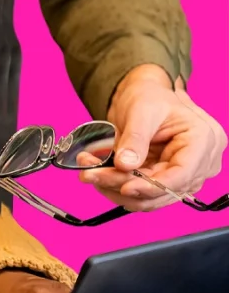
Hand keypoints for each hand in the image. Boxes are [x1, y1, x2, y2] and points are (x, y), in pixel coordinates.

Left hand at [86, 66, 226, 210]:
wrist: (143, 96)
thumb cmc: (150, 96)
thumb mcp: (141, 111)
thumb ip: (135, 138)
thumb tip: (125, 164)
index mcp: (202, 140)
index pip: (183, 175)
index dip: (153, 186)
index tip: (125, 187)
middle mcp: (199, 162)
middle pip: (163, 189)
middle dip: (123, 184)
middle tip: (90, 174)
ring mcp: (183, 174)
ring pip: (151, 196)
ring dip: (116, 188)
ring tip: (89, 172)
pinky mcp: (164, 179)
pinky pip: (142, 191)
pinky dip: (117, 185)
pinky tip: (97, 173)